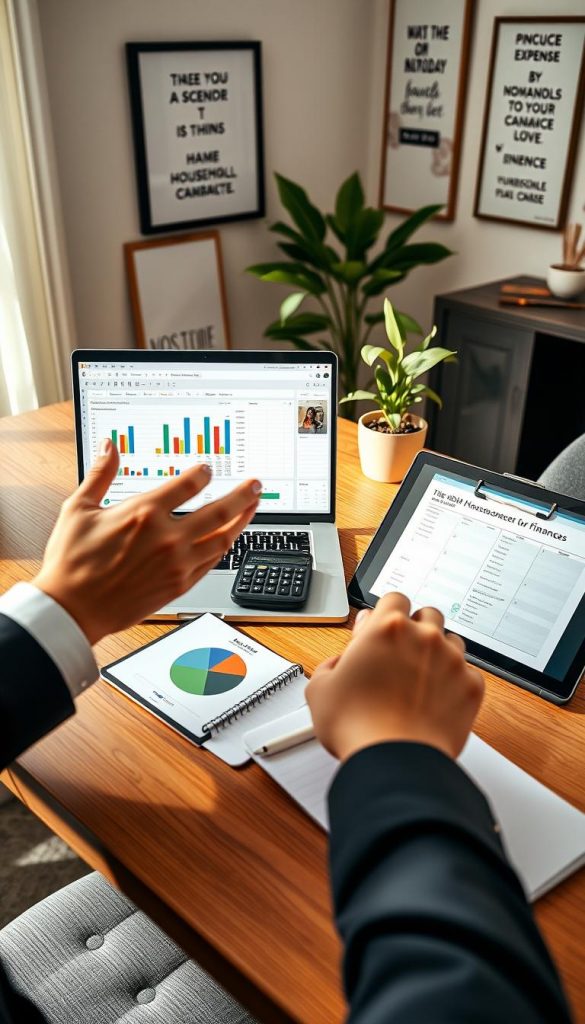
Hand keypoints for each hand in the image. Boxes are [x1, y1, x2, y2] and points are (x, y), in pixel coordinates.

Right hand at [33, 439, 260, 643]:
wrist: (72, 610)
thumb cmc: (72, 562)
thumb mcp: (79, 508)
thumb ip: (101, 473)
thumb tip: (110, 447)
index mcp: (144, 513)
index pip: (188, 485)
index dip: (203, 474)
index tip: (208, 469)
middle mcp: (167, 538)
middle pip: (220, 511)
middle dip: (243, 495)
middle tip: (256, 485)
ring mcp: (177, 564)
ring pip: (223, 539)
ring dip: (242, 521)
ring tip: (251, 509)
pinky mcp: (179, 585)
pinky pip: (213, 562)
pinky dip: (225, 547)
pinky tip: (228, 539)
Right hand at [306, 593, 483, 761]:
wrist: (395, 761)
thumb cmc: (358, 727)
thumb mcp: (320, 689)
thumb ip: (331, 665)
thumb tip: (340, 664)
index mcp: (386, 628)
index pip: (394, 598)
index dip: (387, 614)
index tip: (382, 629)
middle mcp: (423, 637)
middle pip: (428, 613)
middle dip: (417, 628)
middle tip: (403, 652)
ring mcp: (451, 660)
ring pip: (452, 640)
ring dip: (439, 652)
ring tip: (422, 677)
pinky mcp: (470, 686)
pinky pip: (469, 674)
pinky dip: (456, 682)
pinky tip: (439, 698)